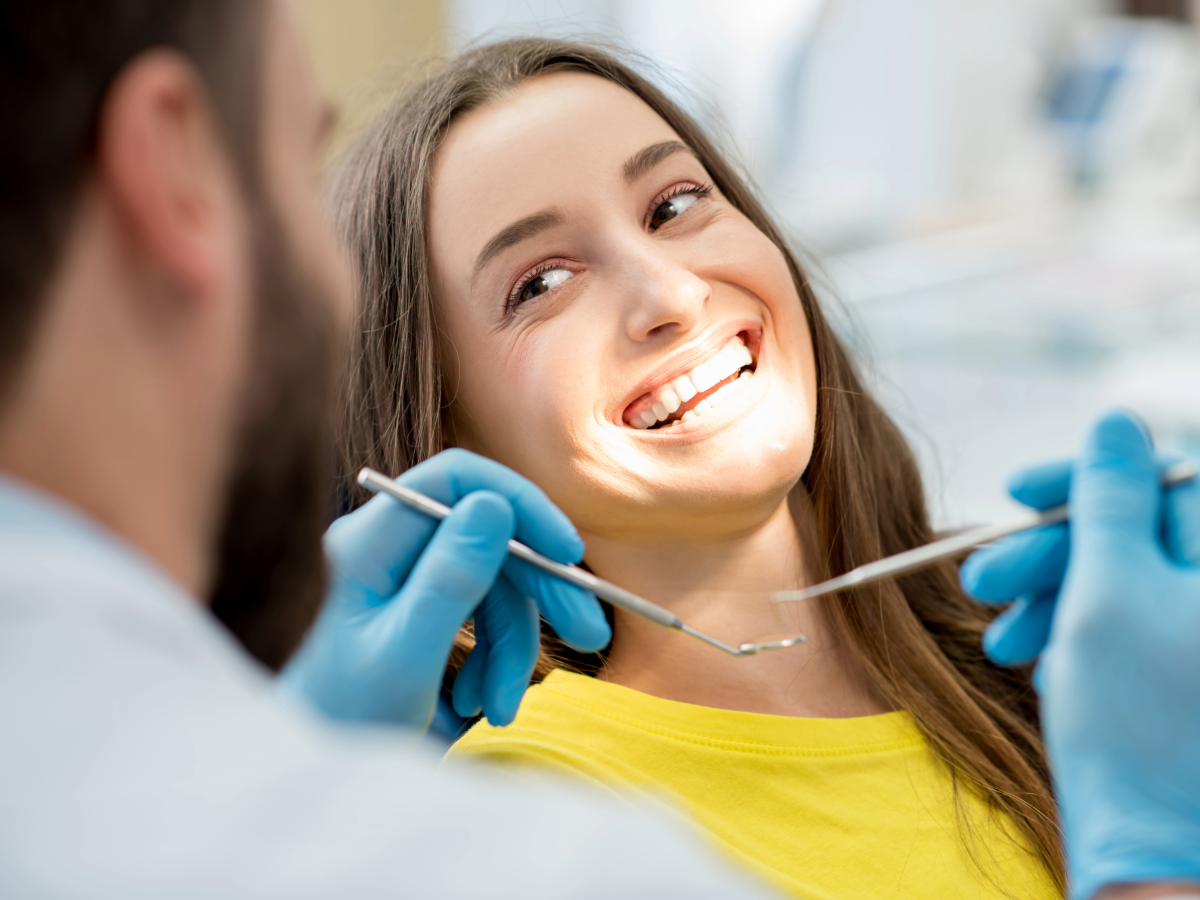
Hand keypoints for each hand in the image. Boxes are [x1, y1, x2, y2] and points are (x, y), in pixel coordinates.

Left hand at [280, 449, 610, 732]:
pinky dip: (492, 661)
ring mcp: (401, 579)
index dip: (520, 504)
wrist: (309, 772)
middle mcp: (385, 548)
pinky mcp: (417, 611)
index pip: (455, 481)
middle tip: (590, 633)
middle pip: (486, 537)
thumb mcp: (404, 656)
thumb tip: (495, 504)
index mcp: (369, 542)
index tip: (568, 552)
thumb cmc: (340, 721)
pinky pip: (478, 617)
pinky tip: (476, 707)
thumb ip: (450, 580)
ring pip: (491, 585)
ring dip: (512, 648)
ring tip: (499, 709)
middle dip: (538, 591)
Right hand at [1001, 413, 1199, 898]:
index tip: (1017, 491)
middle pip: (1130, 533)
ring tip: (1003, 641)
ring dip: (1047, 599)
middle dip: (1048, 552)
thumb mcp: (1109, 587)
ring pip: (1115, 580)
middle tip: (982, 581)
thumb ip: (1110, 496)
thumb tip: (1116, 421)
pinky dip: (1070, 636)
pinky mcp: (1176, 673)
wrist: (1146, 843)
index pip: (1161, 479)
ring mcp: (1198, 637)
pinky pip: (1119, 626)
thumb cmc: (1132, 717)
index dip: (1083, 478)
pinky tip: (1039, 666)